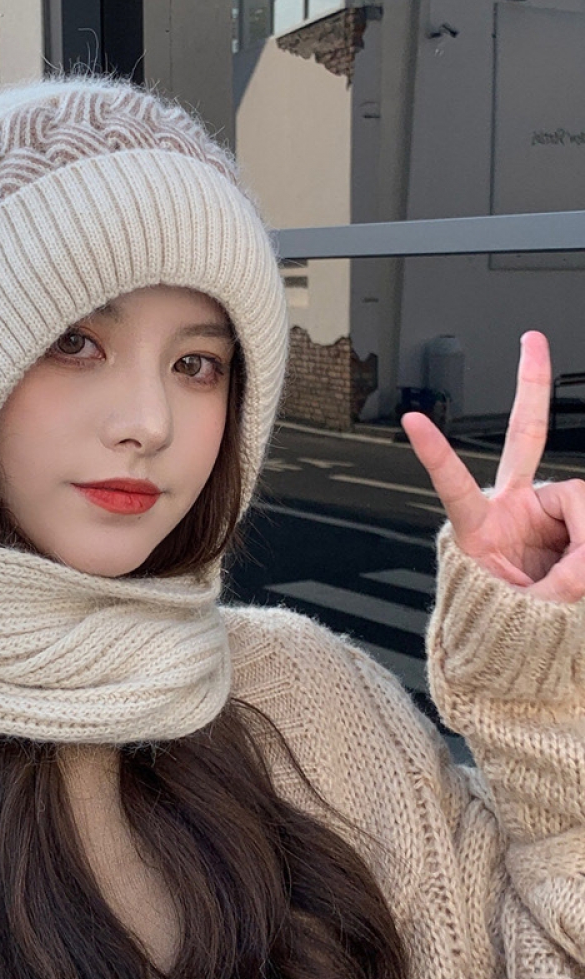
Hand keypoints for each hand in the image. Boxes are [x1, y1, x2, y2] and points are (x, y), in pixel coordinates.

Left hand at [402, 331, 584, 603]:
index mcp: (477, 526)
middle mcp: (512, 507)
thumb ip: (561, 584)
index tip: (412, 421)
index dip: (436, 454)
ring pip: (583, 502)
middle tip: (533, 340)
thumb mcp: (524, 608)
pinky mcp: (572, 522)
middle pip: (525, 436)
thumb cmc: (508, 620)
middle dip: (531, 387)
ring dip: (584, 550)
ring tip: (571, 584)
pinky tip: (577, 574)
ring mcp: (546, 510)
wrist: (522, 638)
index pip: (454, 483)